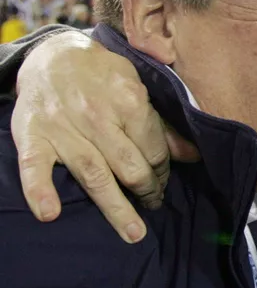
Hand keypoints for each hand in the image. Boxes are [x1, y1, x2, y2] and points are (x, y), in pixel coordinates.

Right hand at [12, 31, 199, 242]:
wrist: (53, 53)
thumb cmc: (103, 74)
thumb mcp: (138, 87)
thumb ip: (161, 124)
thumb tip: (193, 154)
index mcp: (130, 101)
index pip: (155, 150)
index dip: (163, 172)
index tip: (163, 182)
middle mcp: (98, 116)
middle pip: (130, 167)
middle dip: (147, 191)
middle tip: (154, 203)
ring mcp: (63, 127)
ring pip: (94, 174)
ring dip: (115, 208)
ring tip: (134, 233)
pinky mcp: (33, 135)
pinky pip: (34, 167)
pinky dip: (40, 190)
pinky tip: (50, 213)